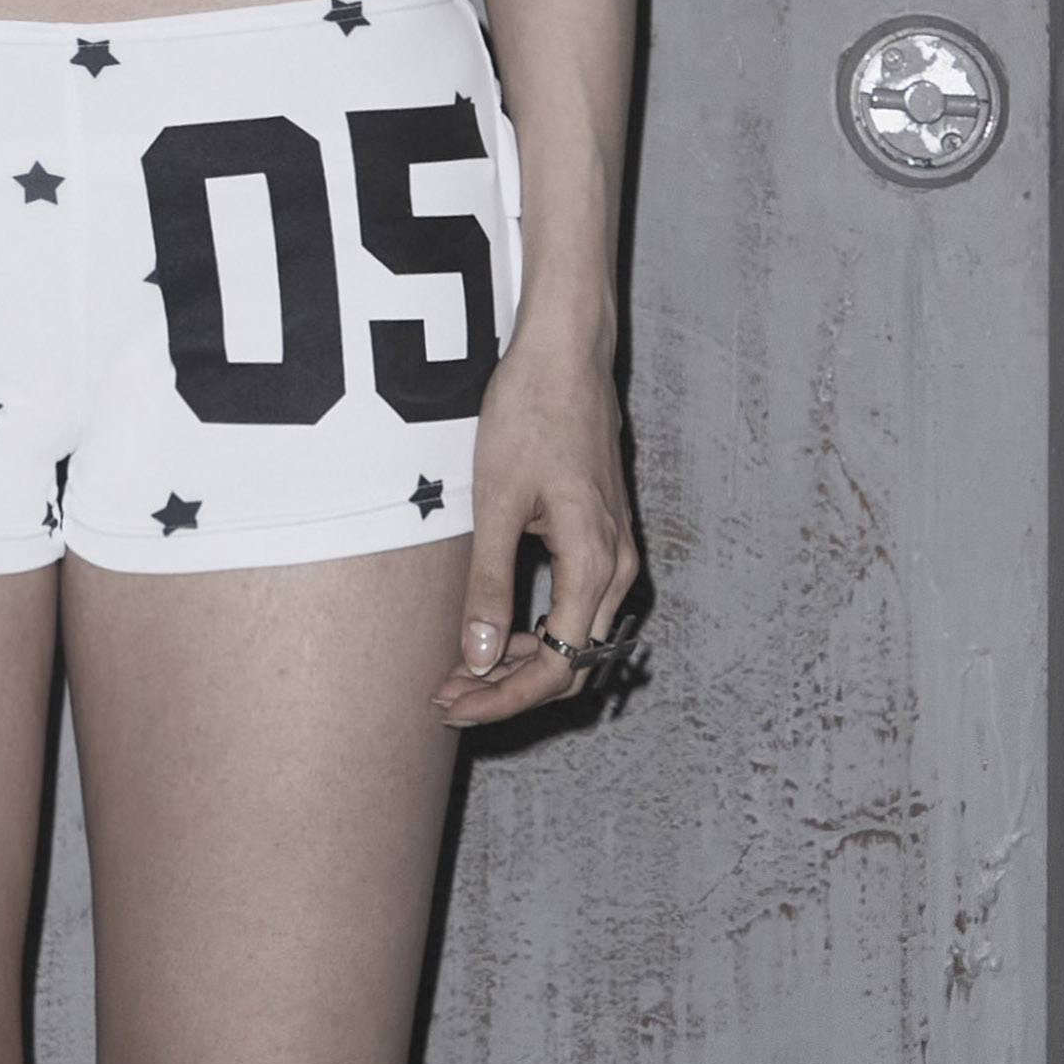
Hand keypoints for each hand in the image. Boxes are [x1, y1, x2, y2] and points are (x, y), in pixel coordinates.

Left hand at [439, 328, 642, 728]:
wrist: (567, 355)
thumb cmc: (531, 413)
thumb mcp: (496, 502)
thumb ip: (488, 584)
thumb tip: (476, 657)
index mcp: (593, 560)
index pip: (556, 667)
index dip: (503, 699)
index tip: (455, 707)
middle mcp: (616, 566)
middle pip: (571, 666)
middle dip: (509, 691)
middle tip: (448, 698)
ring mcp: (615, 553)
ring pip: (576, 642)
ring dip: (522, 665)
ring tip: (459, 669)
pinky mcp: (603, 539)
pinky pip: (578, 610)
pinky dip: (538, 633)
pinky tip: (494, 631)